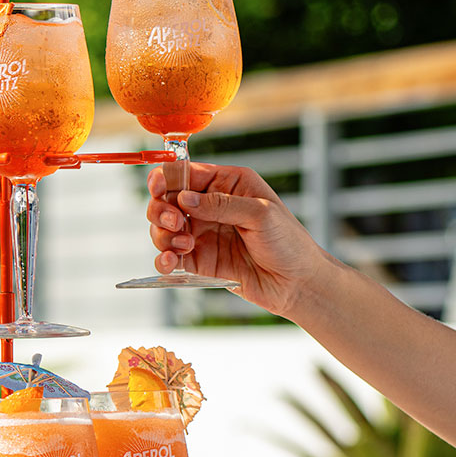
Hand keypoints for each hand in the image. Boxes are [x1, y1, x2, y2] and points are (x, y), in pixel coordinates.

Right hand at [146, 162, 330, 316]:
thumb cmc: (289, 242)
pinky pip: (170, 256)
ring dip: (163, 235)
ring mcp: (202, 234)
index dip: (167, 177)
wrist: (297, 283)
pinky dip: (163, 258)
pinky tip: (170, 262)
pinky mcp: (199, 260)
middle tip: (175, 222)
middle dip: (161, 209)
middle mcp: (211, 206)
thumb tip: (184, 198)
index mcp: (228, 183)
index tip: (157, 187)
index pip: (187, 173)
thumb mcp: (261, 213)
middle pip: (167, 199)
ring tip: (185, 245)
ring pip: (163, 228)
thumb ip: (222, 204)